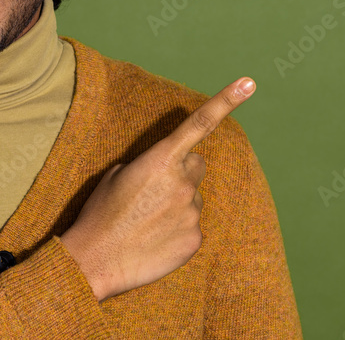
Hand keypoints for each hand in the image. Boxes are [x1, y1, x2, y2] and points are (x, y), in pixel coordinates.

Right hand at [59, 77, 255, 301]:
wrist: (95, 260)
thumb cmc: (101, 212)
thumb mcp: (118, 174)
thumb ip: (151, 164)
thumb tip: (168, 171)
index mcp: (161, 159)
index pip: (199, 123)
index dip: (227, 100)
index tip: (249, 83)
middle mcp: (183, 182)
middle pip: (196, 166)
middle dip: (181, 172)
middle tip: (153, 191)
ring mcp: (192, 212)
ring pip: (192, 198)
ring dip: (176, 203)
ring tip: (147, 220)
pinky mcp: (195, 239)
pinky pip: (192, 225)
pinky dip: (177, 229)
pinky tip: (154, 238)